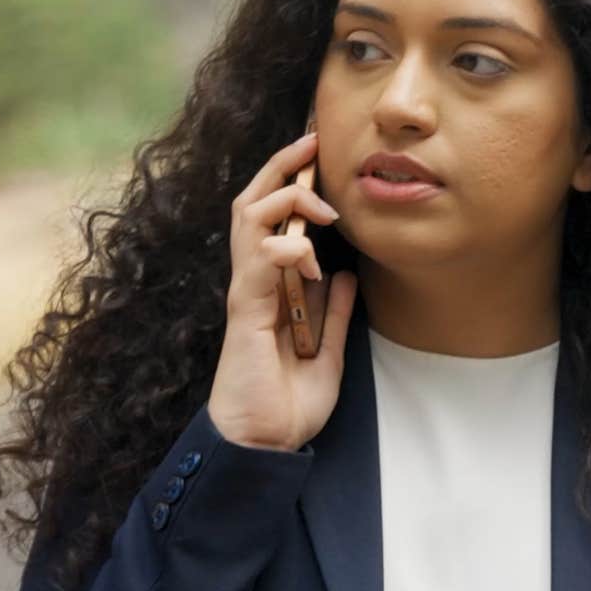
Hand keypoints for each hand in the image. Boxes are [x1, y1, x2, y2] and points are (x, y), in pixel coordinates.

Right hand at [207, 131, 359, 451]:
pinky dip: (285, 249)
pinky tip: (310, 257)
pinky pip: (256, 263)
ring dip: (285, 200)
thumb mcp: (327, 354)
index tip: (319, 154)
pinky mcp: (244, 313)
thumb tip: (346, 274)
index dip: (290, 182)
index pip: (272, 219)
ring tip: (320, 204)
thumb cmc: (285, 406)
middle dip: (279, 167)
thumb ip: (334, 314)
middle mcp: (253, 283)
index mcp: (271, 288)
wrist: (262, 447)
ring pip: (247, 219)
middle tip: (312, 142)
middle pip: (250, 203)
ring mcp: (246, 294)